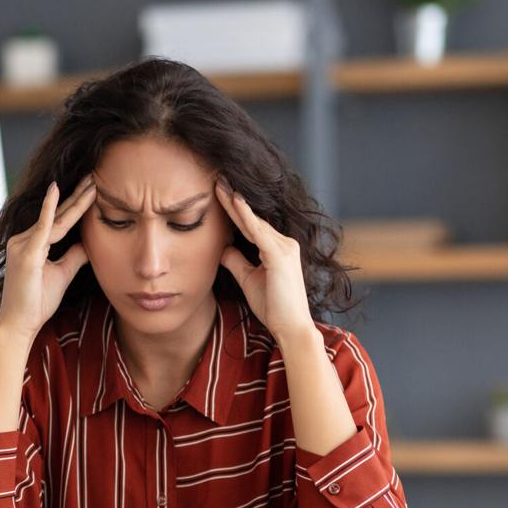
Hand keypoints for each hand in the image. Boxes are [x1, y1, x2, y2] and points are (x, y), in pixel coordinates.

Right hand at [0, 175, 94, 341]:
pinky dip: (50, 208)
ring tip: (91, 182)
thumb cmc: (36, 303)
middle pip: (56, 214)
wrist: (19, 325)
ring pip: (54, 219)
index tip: (92, 188)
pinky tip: (56, 191)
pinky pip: (42, 227)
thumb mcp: (62, 274)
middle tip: (94, 175)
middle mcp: (23, 240)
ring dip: (74, 199)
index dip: (75, 205)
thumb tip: (88, 243)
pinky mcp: (26, 253)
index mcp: (31, 244)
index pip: (58, 220)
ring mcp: (22, 245)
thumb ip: (73, 257)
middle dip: (77, 195)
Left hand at [215, 178, 315, 343]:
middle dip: (232, 199)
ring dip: (235, 202)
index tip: (218, 193)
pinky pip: (259, 232)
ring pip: (254, 222)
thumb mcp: (249, 279)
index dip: (234, 209)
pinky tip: (234, 201)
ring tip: (219, 184)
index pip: (251, 225)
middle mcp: (284, 244)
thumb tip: (222, 247)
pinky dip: (246, 216)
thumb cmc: (273, 307)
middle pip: (252, 218)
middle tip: (216, 179)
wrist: (290, 328)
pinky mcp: (280, 257)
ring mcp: (284, 249)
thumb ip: (237, 262)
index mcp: (277, 249)